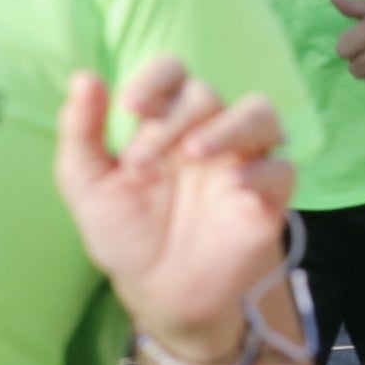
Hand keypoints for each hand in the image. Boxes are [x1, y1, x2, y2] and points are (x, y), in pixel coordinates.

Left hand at [55, 59, 299, 364]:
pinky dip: (262, 170)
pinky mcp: (268, 198)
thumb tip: (83, 77)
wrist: (156, 291)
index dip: (155, 78)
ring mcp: (242, 161)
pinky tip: (235, 186)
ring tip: (195, 153)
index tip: (130, 106)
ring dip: (229, 126)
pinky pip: (283, 169)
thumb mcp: (88, 186)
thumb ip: (81, 133)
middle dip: (170, 122)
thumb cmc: (124, 231)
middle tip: (139, 166)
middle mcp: (208, 131)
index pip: (173, 72)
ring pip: (260, 113)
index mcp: (166, 120)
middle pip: (206, 95)